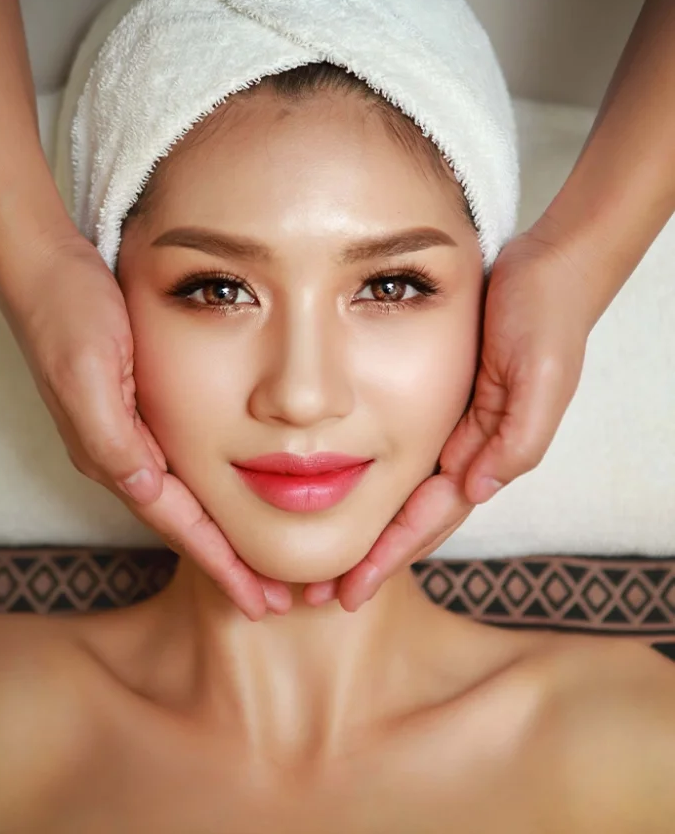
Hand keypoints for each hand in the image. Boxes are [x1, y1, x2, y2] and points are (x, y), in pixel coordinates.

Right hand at [9, 233, 291, 619]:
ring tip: (263, 564)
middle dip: (228, 564)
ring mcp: (128, 436)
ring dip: (223, 535)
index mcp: (114, 453)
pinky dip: (211, 495)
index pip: (178, 523)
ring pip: (185, 502)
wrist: (46, 272)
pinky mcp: (135, 414)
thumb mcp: (90, 374)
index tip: (260, 599)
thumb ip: (113, 438)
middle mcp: (122, 454)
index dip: (221, 563)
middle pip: (186, 524)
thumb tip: (144, 490)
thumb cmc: (69, 315)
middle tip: (276, 599)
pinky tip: (232, 497)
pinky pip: (181, 469)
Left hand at [304, 230, 591, 611]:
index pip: (431, 516)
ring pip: (404, 494)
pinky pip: (406, 456)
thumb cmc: (545, 319)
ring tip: (325, 564)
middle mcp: (469, 449)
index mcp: (490, 452)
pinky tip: (348, 497)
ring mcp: (455, 430)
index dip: (390, 554)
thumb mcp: (537, 377)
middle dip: (372, 560)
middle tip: (319, 596)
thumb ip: (514, 438)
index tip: (350, 588)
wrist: (549, 272)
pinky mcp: (444, 405)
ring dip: (370, 533)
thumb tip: (476, 490)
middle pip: (413, 519)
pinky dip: (377, 485)